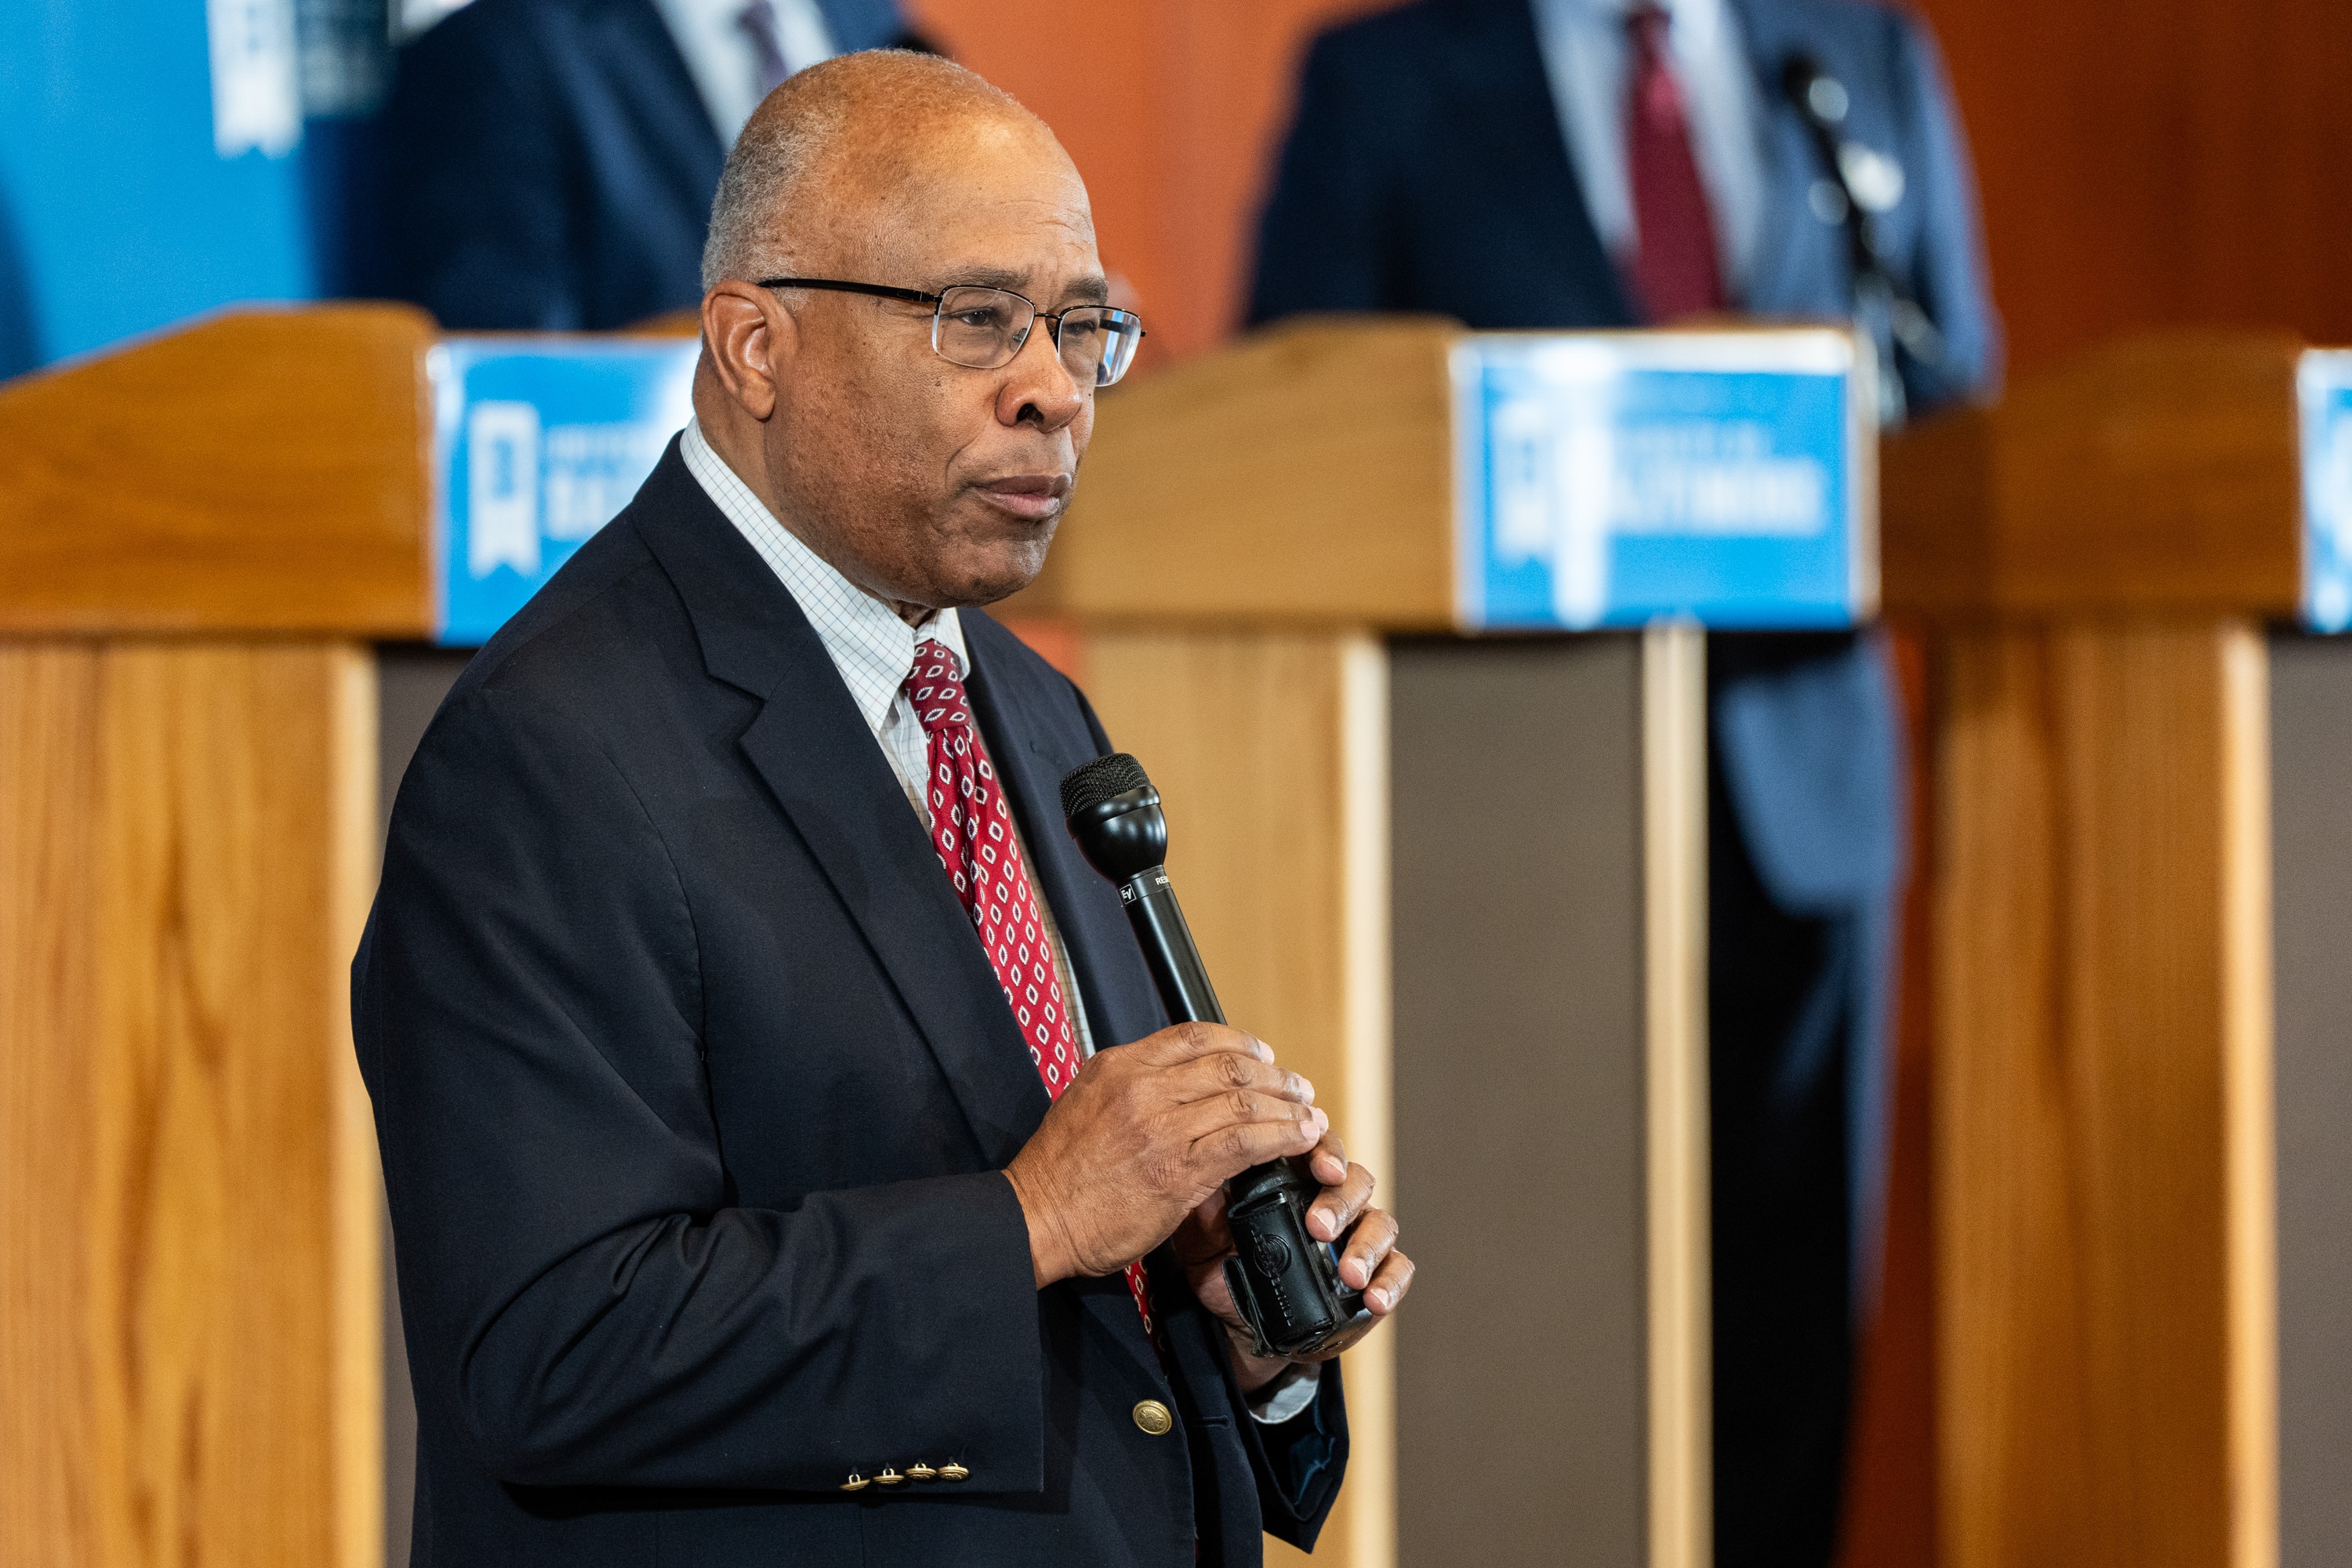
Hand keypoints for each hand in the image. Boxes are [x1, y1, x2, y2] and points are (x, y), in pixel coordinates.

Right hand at [1004, 1023, 1326, 1286]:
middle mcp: (1141, 1087)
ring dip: (1287, 1107)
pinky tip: (1299, 1140)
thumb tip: (1174, 1084)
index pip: (1194, 1036)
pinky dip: (1281, 1137)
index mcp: (1118, 1066)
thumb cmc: (1059, 1174)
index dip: (1239, 1043)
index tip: (1263, 1056)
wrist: (1035, 1220)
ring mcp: (1161, 1127)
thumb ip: (1129, 1088)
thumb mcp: (1085, 1104)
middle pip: (1228, 1065)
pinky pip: (1245, 1142)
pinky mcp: (1178, 1170)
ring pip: (1244, 1101)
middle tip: (1298, 1089)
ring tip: (1309, 1116)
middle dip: (1274, 1077)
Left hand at [1173, 1129, 1411, 1393]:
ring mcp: (1358, 1237)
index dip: (1324, 1151)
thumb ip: (1205, 1211)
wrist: (1244, 1327)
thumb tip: (1202, 1173)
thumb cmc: (1228, 1272)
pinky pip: (1398, 1270)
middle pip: (1355, 1181)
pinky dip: (1391, 1282)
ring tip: (1348, 1273)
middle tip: (1319, 1226)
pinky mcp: (1376, 1274)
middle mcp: (1334, 1202)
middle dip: (1341, 1201)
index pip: (1318, 1149)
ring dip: (1366, 1245)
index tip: (1319, 1167)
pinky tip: (1374, 1298)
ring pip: (1381, 1223)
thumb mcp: (1205, 1241)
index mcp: (1296, 1182)